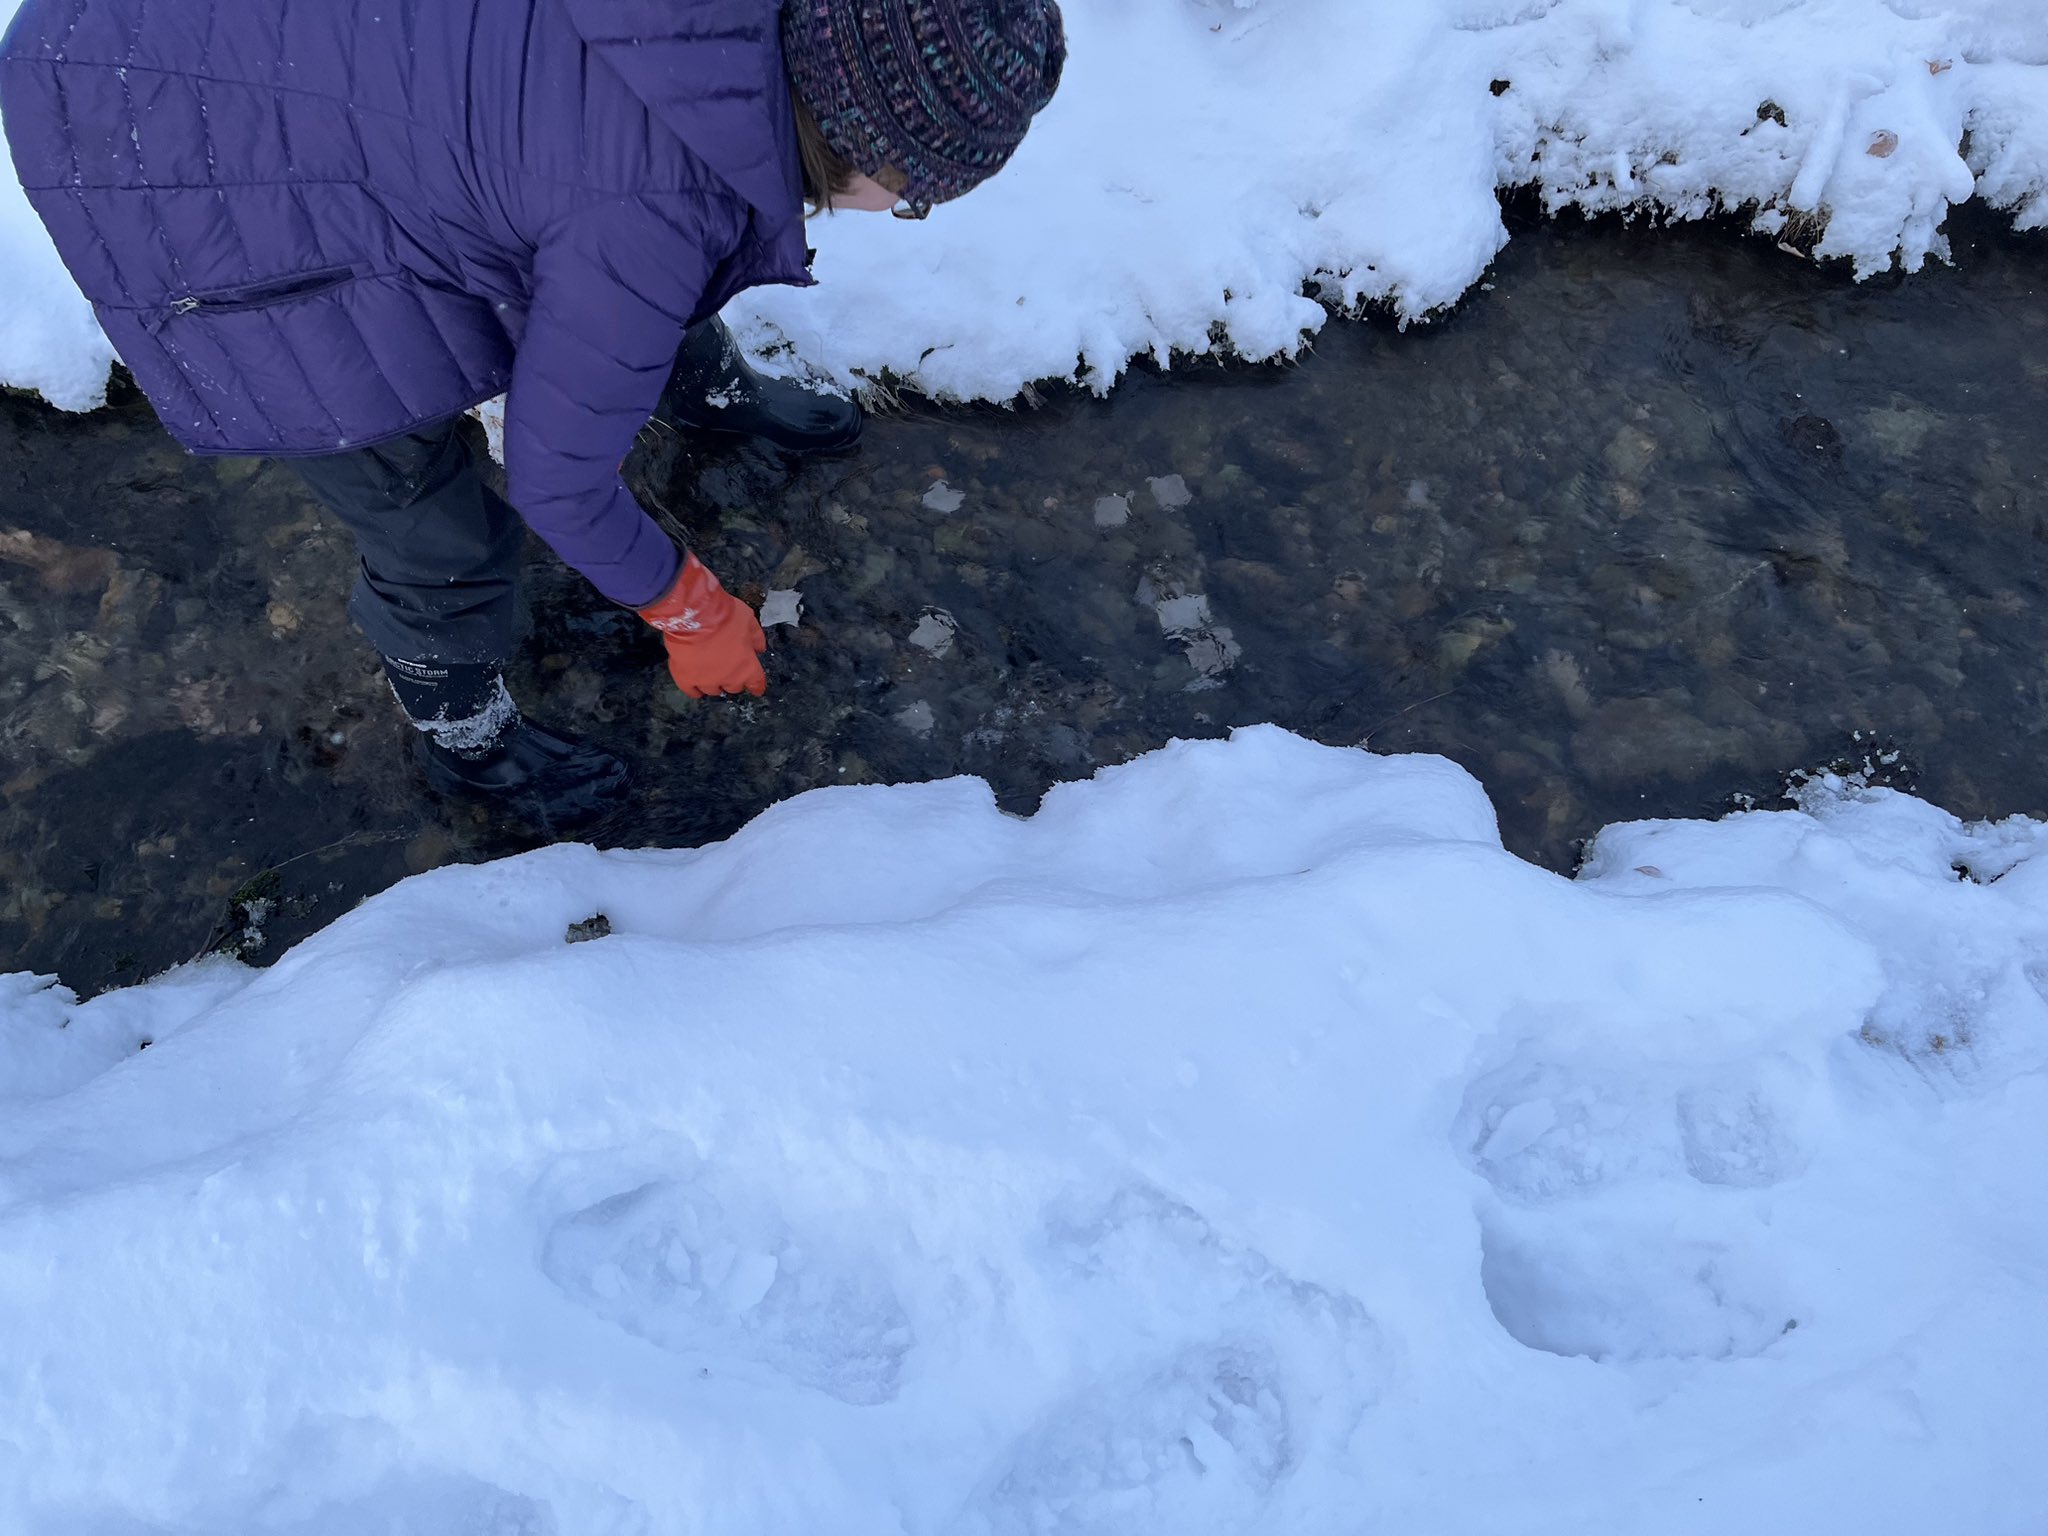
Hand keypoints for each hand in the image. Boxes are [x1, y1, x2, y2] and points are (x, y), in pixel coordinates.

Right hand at [636, 553, 767, 698]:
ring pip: (713, 690)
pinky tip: (695, 684)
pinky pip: (691, 691)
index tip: (756, 688)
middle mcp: (727, 678)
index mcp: (746, 666)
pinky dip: (694, 688)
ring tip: (712, 674)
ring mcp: (705, 680)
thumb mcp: (748, 620)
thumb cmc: (722, 615)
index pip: (756, 683)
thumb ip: (756, 637)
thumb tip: (759, 648)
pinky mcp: (685, 677)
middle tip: (730, 669)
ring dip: (714, 683)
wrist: (692, 613)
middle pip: (733, 688)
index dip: (756, 685)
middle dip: (734, 679)